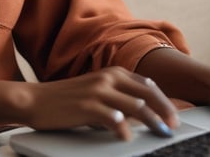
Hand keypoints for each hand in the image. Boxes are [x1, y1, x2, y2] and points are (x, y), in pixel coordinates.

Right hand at [22, 68, 179, 140]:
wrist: (35, 100)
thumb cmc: (65, 99)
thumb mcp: (95, 90)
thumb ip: (117, 96)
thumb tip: (141, 112)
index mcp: (111, 73)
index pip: (147, 84)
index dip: (164, 100)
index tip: (173, 115)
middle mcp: (107, 78)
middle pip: (147, 93)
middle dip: (165, 110)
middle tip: (173, 126)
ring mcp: (98, 91)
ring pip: (136, 106)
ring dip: (152, 121)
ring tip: (160, 133)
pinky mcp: (88, 106)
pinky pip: (115, 118)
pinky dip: (125, 129)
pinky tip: (128, 137)